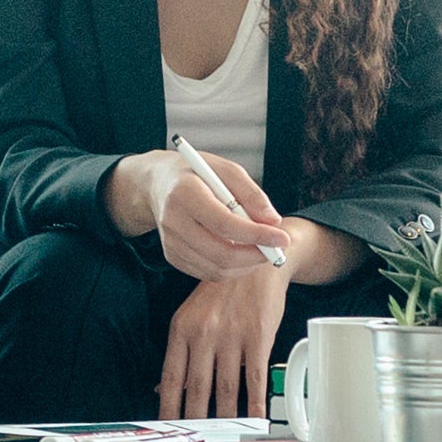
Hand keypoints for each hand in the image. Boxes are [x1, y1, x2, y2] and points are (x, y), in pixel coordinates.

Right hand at [141, 145, 291, 282]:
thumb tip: (273, 221)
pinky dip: (230, 269)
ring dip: (245, 265)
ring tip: (260, 250)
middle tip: (276, 250)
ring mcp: (170, 242)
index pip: (225, 223)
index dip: (257, 235)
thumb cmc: (196, 173)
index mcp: (184, 193)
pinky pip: (207, 272)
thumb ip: (252, 193)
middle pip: (220, 253)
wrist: (158, 184)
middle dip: (255, 256)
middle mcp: (172, 221)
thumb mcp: (226, 169)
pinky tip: (241, 254)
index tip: (283, 238)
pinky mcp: (172, 256)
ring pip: (216, 269)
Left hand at [159, 261, 289, 419]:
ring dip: (226, 418)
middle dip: (196, 420)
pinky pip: (254, 379)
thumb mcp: (191, 316)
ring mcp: (231, 336)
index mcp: (182, 329)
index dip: (168, 407)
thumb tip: (162, 389)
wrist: (256, 259)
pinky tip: (255, 419)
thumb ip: (180, 354)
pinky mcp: (258, 337)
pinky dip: (255, 404)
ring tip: (226, 437)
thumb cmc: (222, 291)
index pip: (171, 377)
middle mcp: (204, 333)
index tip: (167, 428)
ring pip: (226, 389)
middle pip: (197, 388)